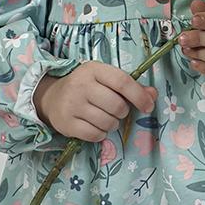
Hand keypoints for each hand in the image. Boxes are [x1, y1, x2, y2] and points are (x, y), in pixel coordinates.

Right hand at [33, 62, 157, 142]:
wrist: (51, 97)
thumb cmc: (86, 87)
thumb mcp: (106, 80)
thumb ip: (131, 86)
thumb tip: (153, 95)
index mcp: (94, 69)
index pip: (122, 81)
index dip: (139, 96)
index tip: (148, 106)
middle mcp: (81, 85)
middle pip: (117, 106)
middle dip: (123, 112)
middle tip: (116, 110)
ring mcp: (72, 105)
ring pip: (107, 122)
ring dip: (112, 124)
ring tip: (105, 117)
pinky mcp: (66, 123)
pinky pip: (95, 135)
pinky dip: (100, 134)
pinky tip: (95, 126)